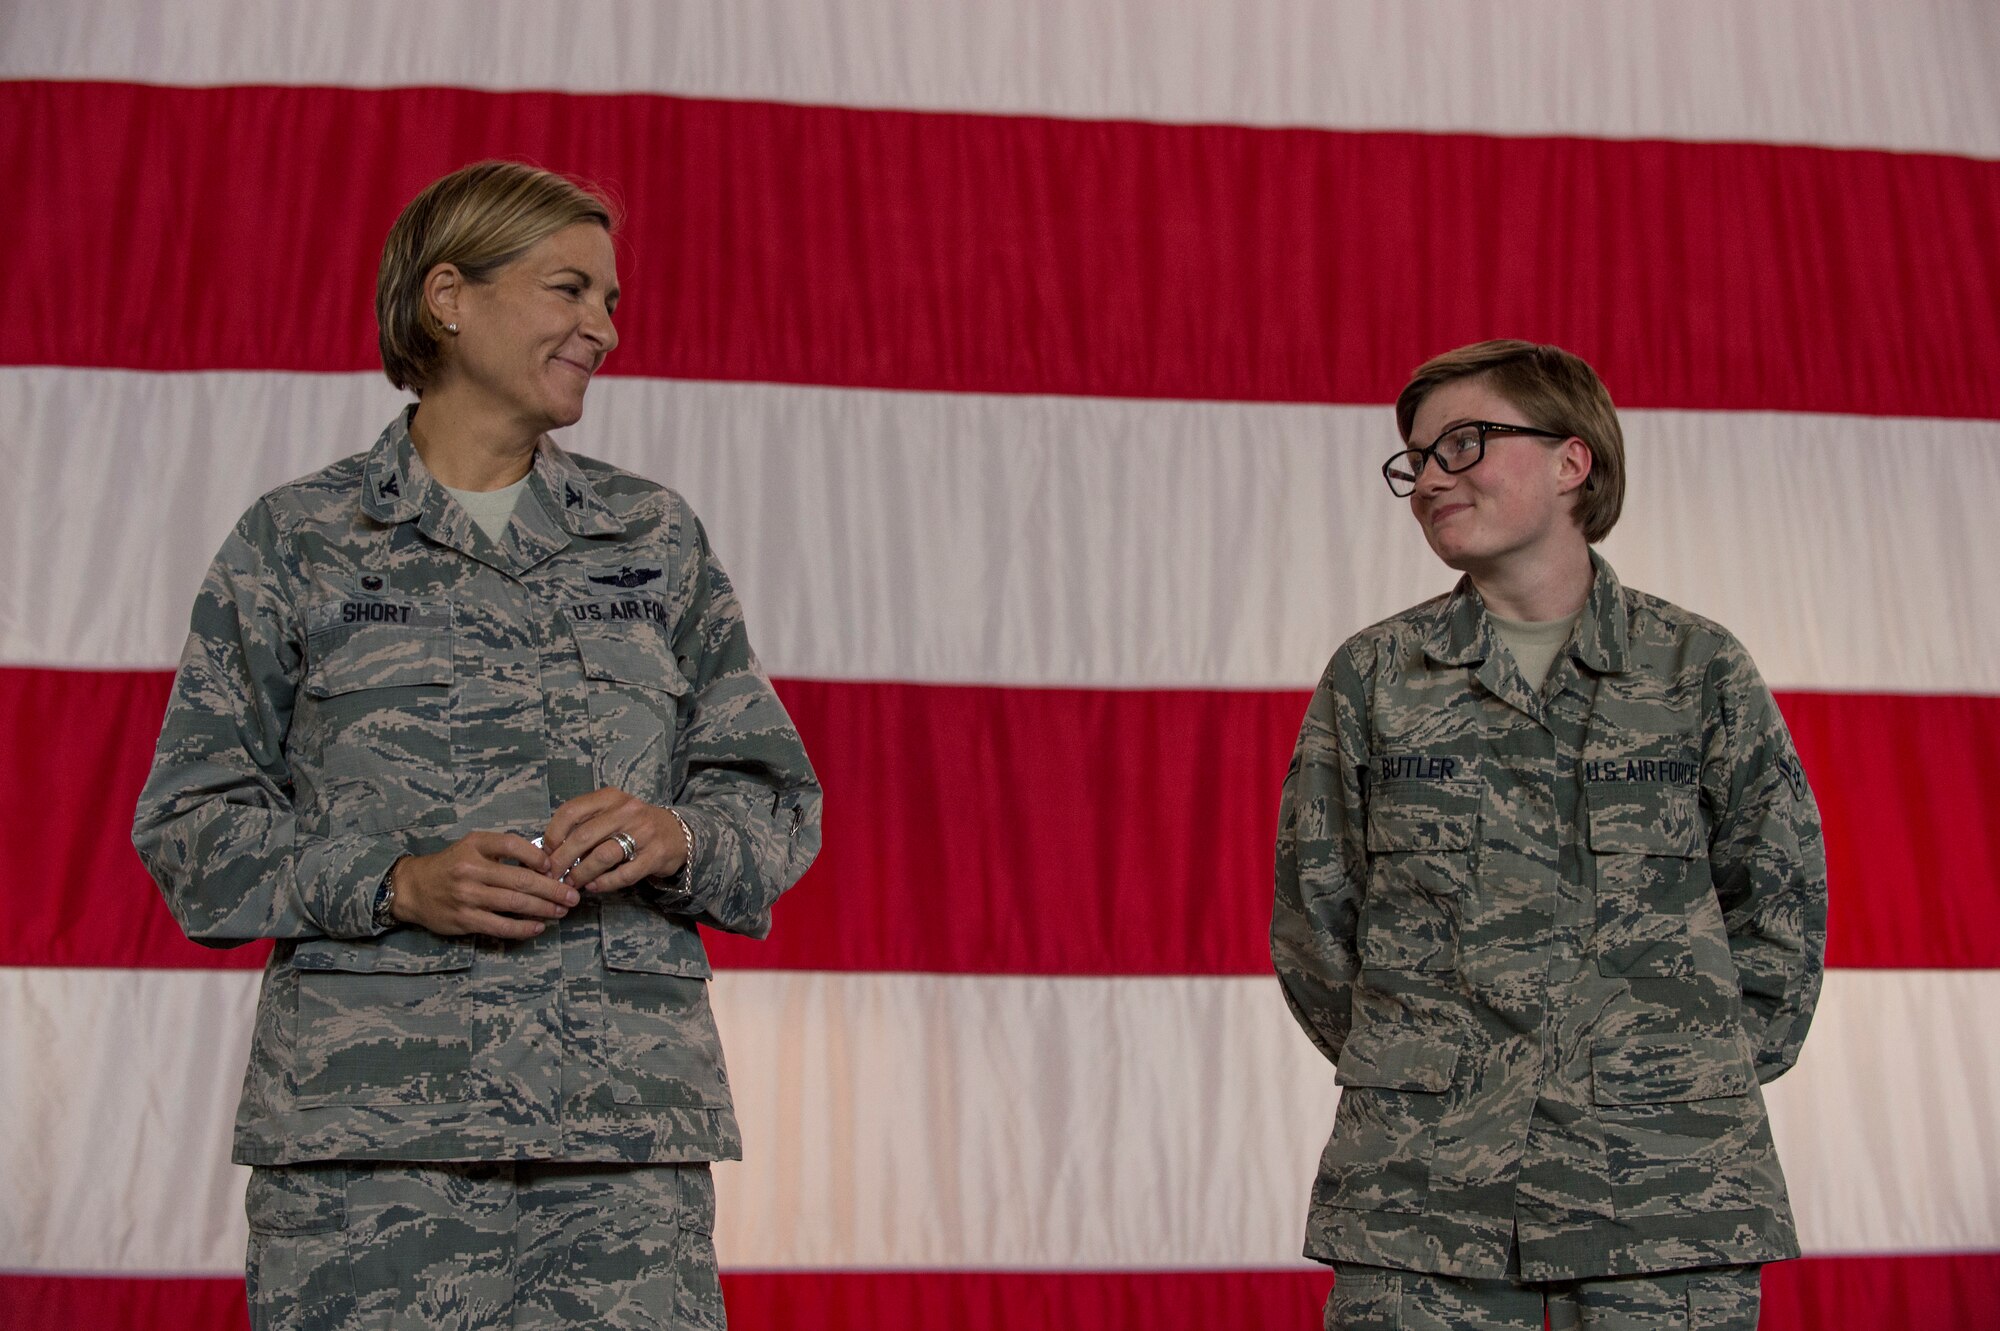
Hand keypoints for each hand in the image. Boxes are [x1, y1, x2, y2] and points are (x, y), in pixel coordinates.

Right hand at [389, 831, 578, 939]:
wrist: (413, 888)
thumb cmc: (451, 865)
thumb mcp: (472, 846)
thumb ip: (502, 850)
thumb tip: (544, 861)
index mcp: (474, 845)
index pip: (511, 845)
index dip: (537, 856)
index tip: (554, 866)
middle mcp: (470, 869)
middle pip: (519, 879)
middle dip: (552, 889)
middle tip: (573, 896)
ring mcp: (467, 896)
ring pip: (514, 903)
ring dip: (543, 909)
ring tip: (562, 911)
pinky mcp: (464, 919)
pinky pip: (499, 925)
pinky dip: (522, 927)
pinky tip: (538, 927)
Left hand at [542, 788, 690, 895]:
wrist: (677, 833)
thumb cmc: (634, 825)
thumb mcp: (611, 813)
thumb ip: (586, 825)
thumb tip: (551, 850)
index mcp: (611, 797)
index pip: (572, 810)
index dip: (553, 834)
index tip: (546, 852)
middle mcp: (628, 811)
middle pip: (584, 836)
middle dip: (562, 860)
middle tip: (551, 875)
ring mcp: (644, 833)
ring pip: (603, 856)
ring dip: (581, 874)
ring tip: (571, 884)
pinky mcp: (656, 855)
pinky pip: (625, 874)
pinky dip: (605, 883)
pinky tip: (594, 886)